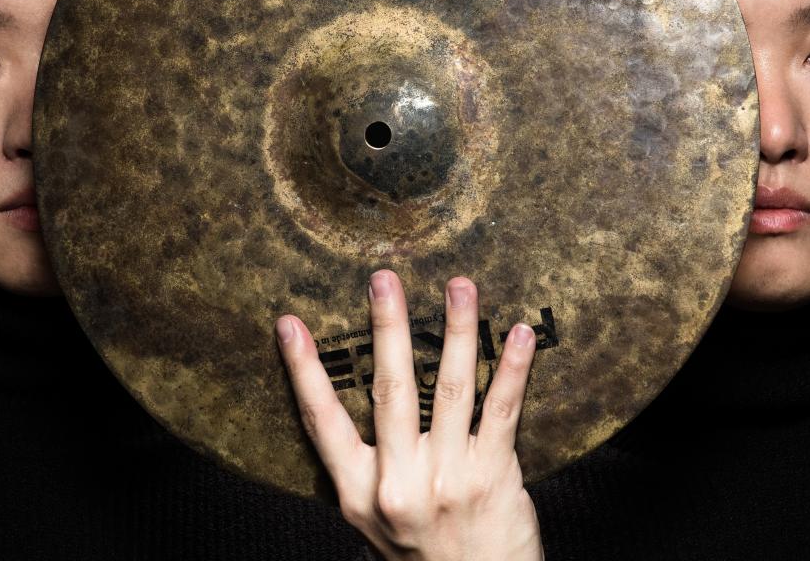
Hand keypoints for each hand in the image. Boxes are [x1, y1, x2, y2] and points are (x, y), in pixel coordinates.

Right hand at [275, 269, 543, 560]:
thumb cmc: (427, 554)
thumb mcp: (376, 519)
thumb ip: (368, 466)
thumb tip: (359, 394)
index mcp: (360, 492)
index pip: (321, 421)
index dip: (304, 370)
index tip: (289, 324)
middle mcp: (399, 484)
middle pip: (388, 391)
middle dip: (386, 327)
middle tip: (383, 277)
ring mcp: (448, 479)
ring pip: (449, 389)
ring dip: (457, 330)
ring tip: (460, 285)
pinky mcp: (493, 477)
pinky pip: (501, 411)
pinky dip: (513, 368)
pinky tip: (520, 333)